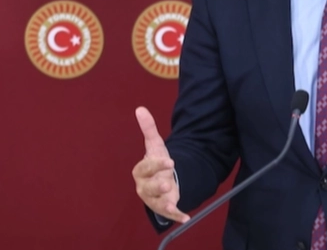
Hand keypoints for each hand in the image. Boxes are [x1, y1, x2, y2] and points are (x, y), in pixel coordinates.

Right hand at [132, 107, 189, 223]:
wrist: (160, 180)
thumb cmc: (156, 163)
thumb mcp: (155, 146)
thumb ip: (148, 129)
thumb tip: (140, 108)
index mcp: (141, 172)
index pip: (146, 168)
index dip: (156, 165)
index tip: (171, 161)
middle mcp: (144, 187)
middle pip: (147, 188)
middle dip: (156, 187)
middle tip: (167, 184)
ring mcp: (153, 199)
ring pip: (156, 203)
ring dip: (164, 203)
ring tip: (173, 203)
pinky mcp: (163, 207)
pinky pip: (168, 213)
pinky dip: (177, 216)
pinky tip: (186, 217)